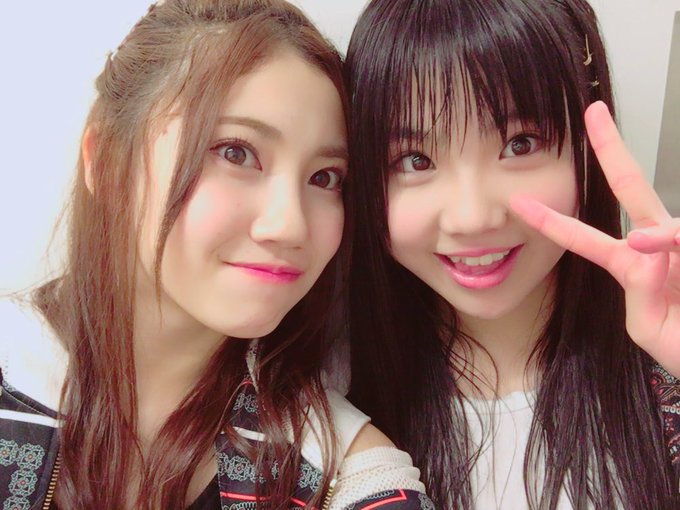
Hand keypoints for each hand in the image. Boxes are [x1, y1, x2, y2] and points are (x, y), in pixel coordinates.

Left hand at [510, 101, 679, 377]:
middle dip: (611, 148)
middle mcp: (657, 244)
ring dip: (669, 240)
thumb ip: (640, 294)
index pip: (584, 239)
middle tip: (593, 111)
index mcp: (630, 265)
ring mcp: (679, 241)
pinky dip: (676, 241)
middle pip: (631, 186)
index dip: (551, 221)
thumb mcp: (650, 329)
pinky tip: (667, 256)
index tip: (519, 202)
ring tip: (667, 280)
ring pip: (668, 225)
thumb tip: (646, 246)